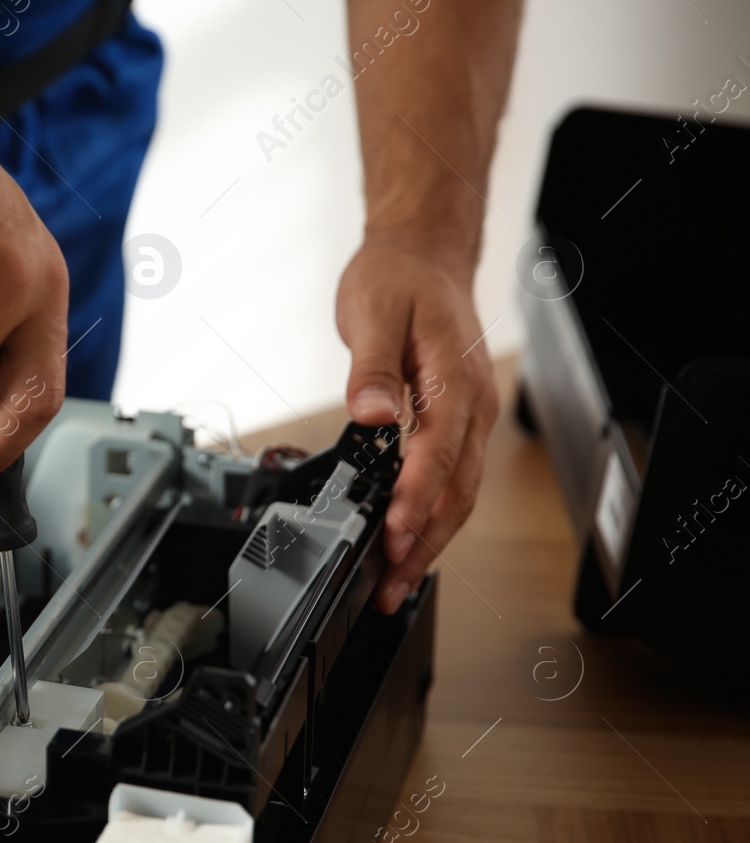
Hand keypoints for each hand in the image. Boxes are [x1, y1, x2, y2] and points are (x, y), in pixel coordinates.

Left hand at [336, 240, 498, 613]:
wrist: (424, 258)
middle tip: (390, 584)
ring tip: (396, 581)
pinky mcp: (456, 424)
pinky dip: (430, 517)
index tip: (393, 532)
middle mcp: (471, 404)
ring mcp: (469, 417)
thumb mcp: (373, 312)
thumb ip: (371, 367)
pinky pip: (451, 480)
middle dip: (424, 542)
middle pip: (456, 488)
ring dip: (429, 540)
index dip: (416, 496)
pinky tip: (407, 543)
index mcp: (453, 377)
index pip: (439, 450)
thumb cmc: (400, 280)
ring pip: (458, 493)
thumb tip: (372, 412)